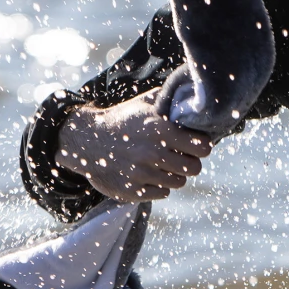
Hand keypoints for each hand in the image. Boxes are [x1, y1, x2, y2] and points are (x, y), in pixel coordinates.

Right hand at [56, 92, 213, 202]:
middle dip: (191, 161)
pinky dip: (160, 185)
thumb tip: (195, 95)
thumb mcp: (145, 103)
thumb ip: (171, 100)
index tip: (197, 143)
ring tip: (164, 163)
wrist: (86, 141)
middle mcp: (154, 154)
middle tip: (183, 156)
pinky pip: (162, 193)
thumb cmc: (122, 119)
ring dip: (175, 174)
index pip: (203, 146)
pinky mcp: (132, 191)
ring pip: (178, 182)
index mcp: (161, 130)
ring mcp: (142, 174)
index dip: (203, 145)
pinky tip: (151, 173)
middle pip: (194, 168)